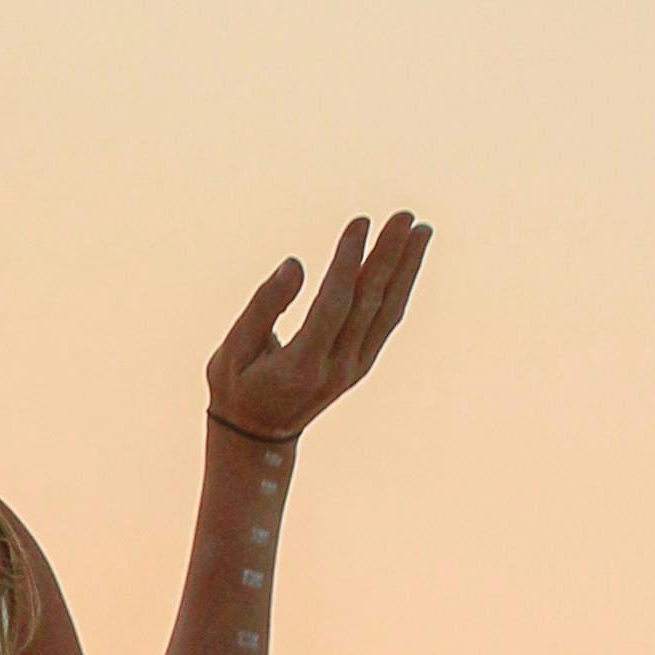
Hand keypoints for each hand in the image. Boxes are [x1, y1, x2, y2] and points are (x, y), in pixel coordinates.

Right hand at [207, 210, 430, 446]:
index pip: (334, 303)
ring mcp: (354, 369)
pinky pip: (386, 322)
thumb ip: (264, 306)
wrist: (258, 439)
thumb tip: (296, 264)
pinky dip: (399, 289)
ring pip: (386, 312)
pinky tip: (408, 261)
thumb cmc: (237, 387)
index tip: (359, 222)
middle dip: (389, 256)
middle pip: (370, 304)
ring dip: (406, 269)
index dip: (348, 261)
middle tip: (404, 216)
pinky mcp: (361, 366)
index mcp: (302, 364)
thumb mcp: (234, 350)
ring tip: (420, 229)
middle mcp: (336, 368)